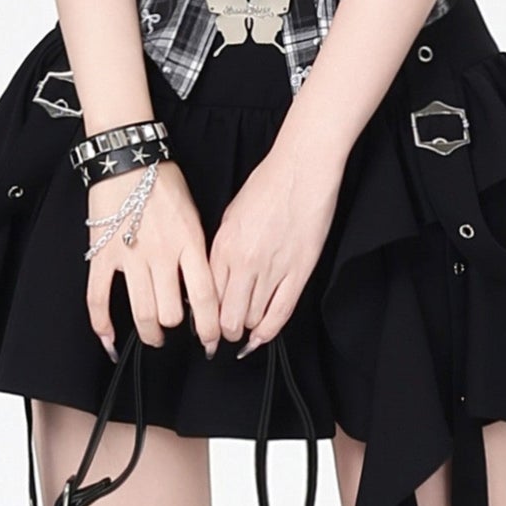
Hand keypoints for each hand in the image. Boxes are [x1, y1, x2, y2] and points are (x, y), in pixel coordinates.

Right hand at [84, 158, 220, 357]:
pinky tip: (109, 338)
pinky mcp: (101, 255)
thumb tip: (201, 287)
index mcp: (188, 243)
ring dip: (149, 332)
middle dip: (175, 329)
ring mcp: (129, 256)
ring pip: (142, 312)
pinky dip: (102, 323)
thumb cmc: (163, 182)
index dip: (209, 327)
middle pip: (171, 312)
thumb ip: (197, 251)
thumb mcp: (194, 215)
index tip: (212, 340)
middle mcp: (160, 254)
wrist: (127, 159)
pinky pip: (98, 297)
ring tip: (153, 335)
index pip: (204, 297)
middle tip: (176, 331)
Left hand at [210, 135, 342, 354]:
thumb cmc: (267, 186)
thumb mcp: (230, 217)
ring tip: (246, 327)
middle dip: (224, 330)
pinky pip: (280, 313)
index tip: (205, 323)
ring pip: (252, 319)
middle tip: (226, 332)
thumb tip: (218, 278)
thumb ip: (221, 250)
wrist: (301, 170)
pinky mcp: (299, 272)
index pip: (206, 296)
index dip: (204, 316)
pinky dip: (268, 331)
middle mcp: (244, 263)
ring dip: (247, 329)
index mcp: (223, 247)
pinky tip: (262, 335)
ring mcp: (272, 270)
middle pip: (227, 316)